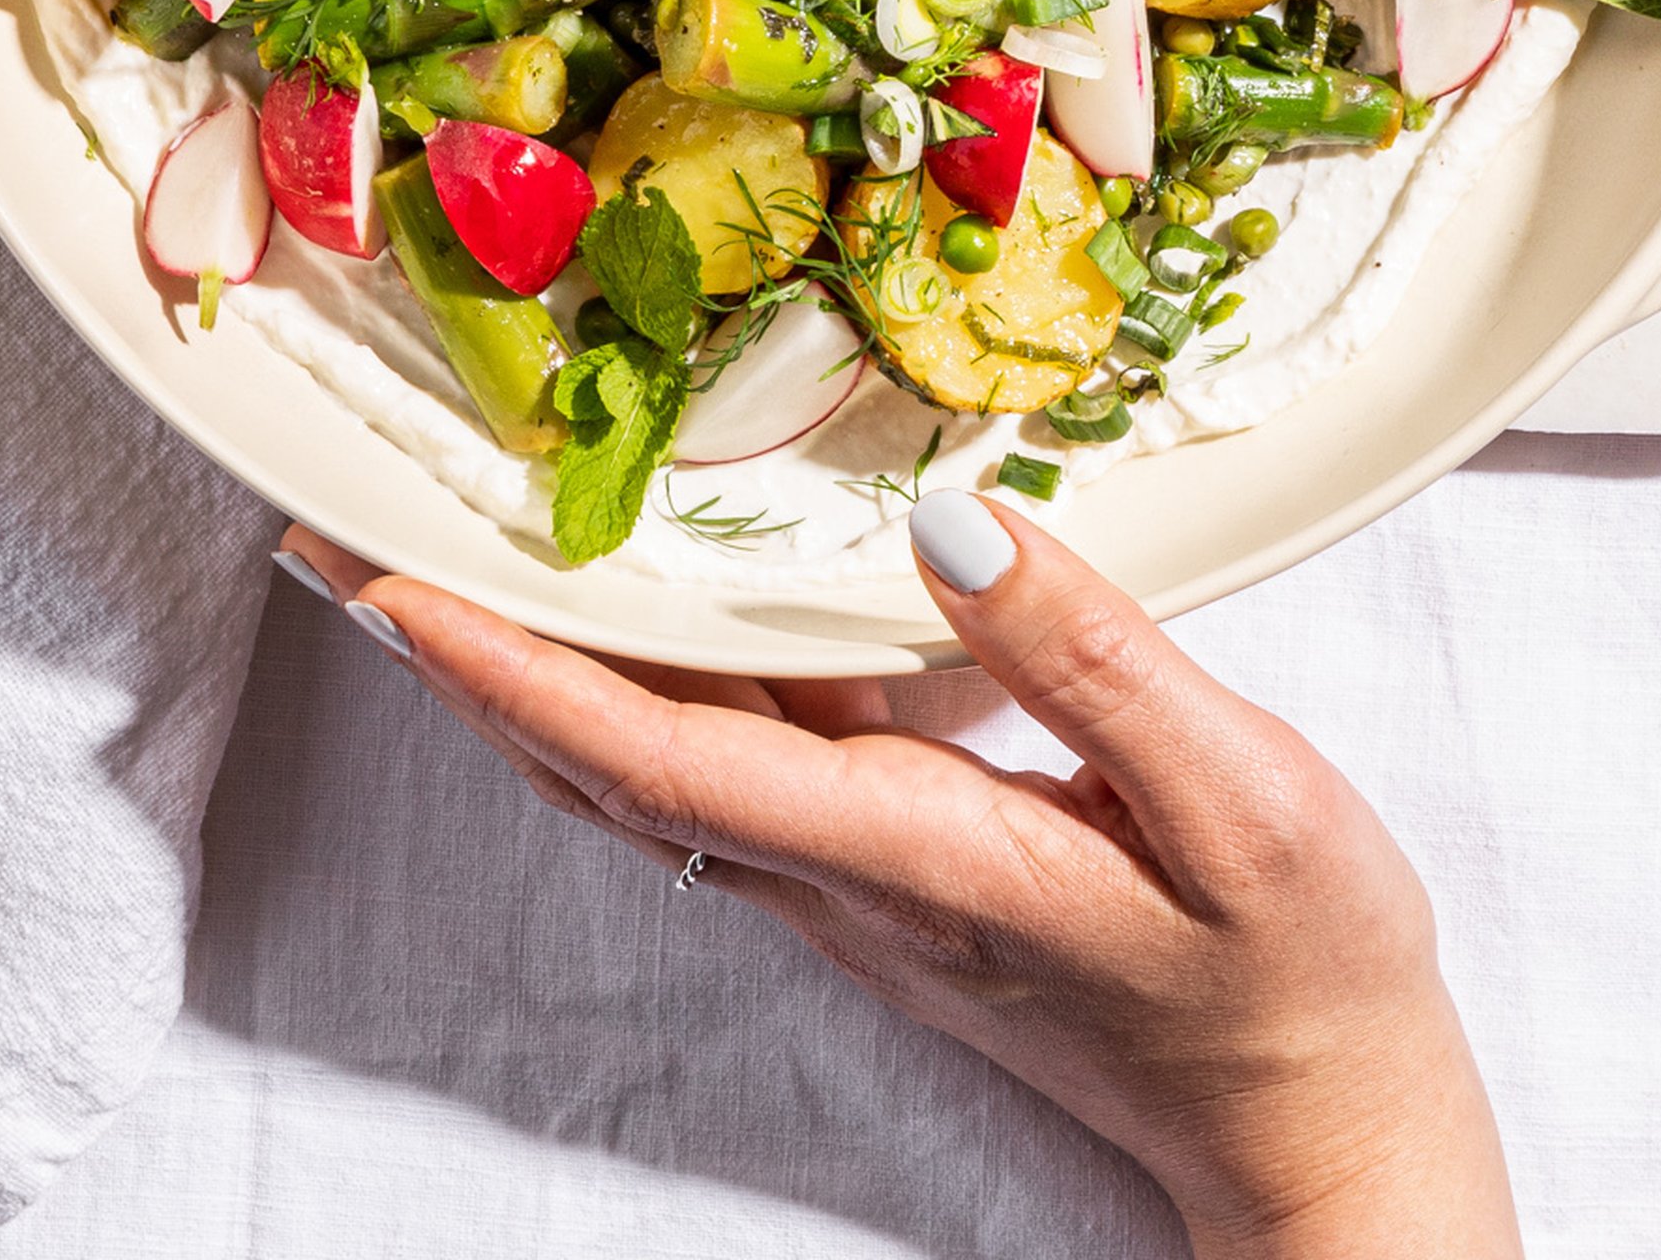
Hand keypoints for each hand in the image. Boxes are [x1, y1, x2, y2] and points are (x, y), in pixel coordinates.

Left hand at [281, 498, 1519, 1259]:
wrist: (1326, 1139)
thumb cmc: (1303, 979)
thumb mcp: (1244, 800)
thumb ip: (1091, 659)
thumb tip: (941, 520)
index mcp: (916, 856)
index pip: (665, 756)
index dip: (517, 668)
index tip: (390, 578)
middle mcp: (850, 879)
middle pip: (607, 759)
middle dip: (460, 650)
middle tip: (335, 532)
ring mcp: (863, 887)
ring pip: (648, 767)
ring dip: (525, 665)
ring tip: (429, 552)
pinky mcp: (899, 876)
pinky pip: (724, 767)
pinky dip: (638, 684)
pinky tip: (634, 613)